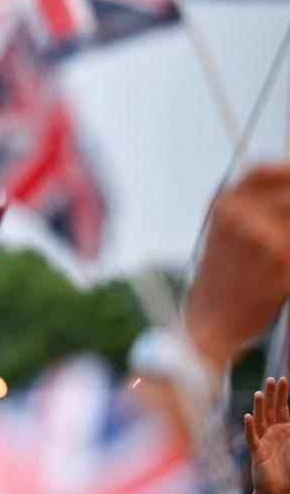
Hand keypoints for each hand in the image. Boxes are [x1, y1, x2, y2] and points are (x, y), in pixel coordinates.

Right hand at [186, 163, 289, 368]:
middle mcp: (237, 212)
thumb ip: (252, 211)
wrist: (210, 322)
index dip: (285, 173)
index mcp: (221, 204)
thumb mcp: (223, 236)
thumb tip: (286, 199)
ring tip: (283, 255)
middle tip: (286, 235)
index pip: (263, 171)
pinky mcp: (280, 254)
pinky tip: (283, 272)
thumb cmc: (221, 283)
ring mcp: (259, 231)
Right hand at [245, 376, 289, 493]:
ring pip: (261, 420)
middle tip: (271, 379)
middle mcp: (272, 434)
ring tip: (260, 392)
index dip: (283, 395)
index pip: (282, 408)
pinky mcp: (257, 454)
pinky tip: (248, 417)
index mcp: (284, 432)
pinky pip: (252, 438)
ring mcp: (263, 442)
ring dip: (260, 407)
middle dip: (272, 395)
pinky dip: (250, 427)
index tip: (283, 379)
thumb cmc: (289, 474)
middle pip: (270, 410)